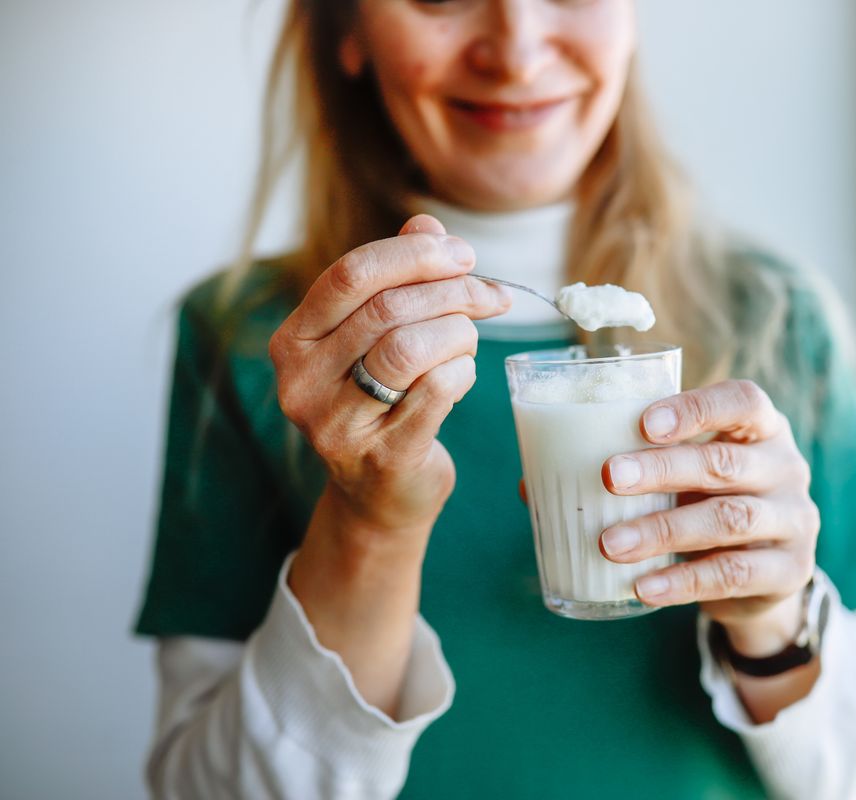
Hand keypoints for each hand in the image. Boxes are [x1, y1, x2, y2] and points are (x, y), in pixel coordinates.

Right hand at [269, 214, 510, 539]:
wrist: (381, 495)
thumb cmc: (383, 401)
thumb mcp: (379, 337)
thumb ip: (397, 278)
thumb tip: (426, 225)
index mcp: (293, 341)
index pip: (350, 275)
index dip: (414, 255)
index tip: (463, 254)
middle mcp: (302, 383)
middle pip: (387, 310)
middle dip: (453, 292)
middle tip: (490, 295)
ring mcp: (337, 426)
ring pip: (410, 349)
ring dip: (459, 333)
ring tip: (470, 339)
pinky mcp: (382, 458)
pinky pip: (436, 392)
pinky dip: (463, 372)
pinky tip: (463, 374)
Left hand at [599, 380, 819, 656]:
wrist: (762, 576)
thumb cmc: (706, 503)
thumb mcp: (680, 478)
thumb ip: (627, 469)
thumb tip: (532, 481)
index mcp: (760, 427)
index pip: (742, 401)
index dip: (696, 408)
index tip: (644, 422)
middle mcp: (785, 466)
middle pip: (725, 461)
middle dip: (663, 468)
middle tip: (608, 477)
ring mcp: (794, 519)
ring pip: (728, 519)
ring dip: (663, 530)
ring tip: (609, 543)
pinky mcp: (790, 571)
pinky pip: (733, 573)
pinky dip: (683, 580)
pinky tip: (643, 586)